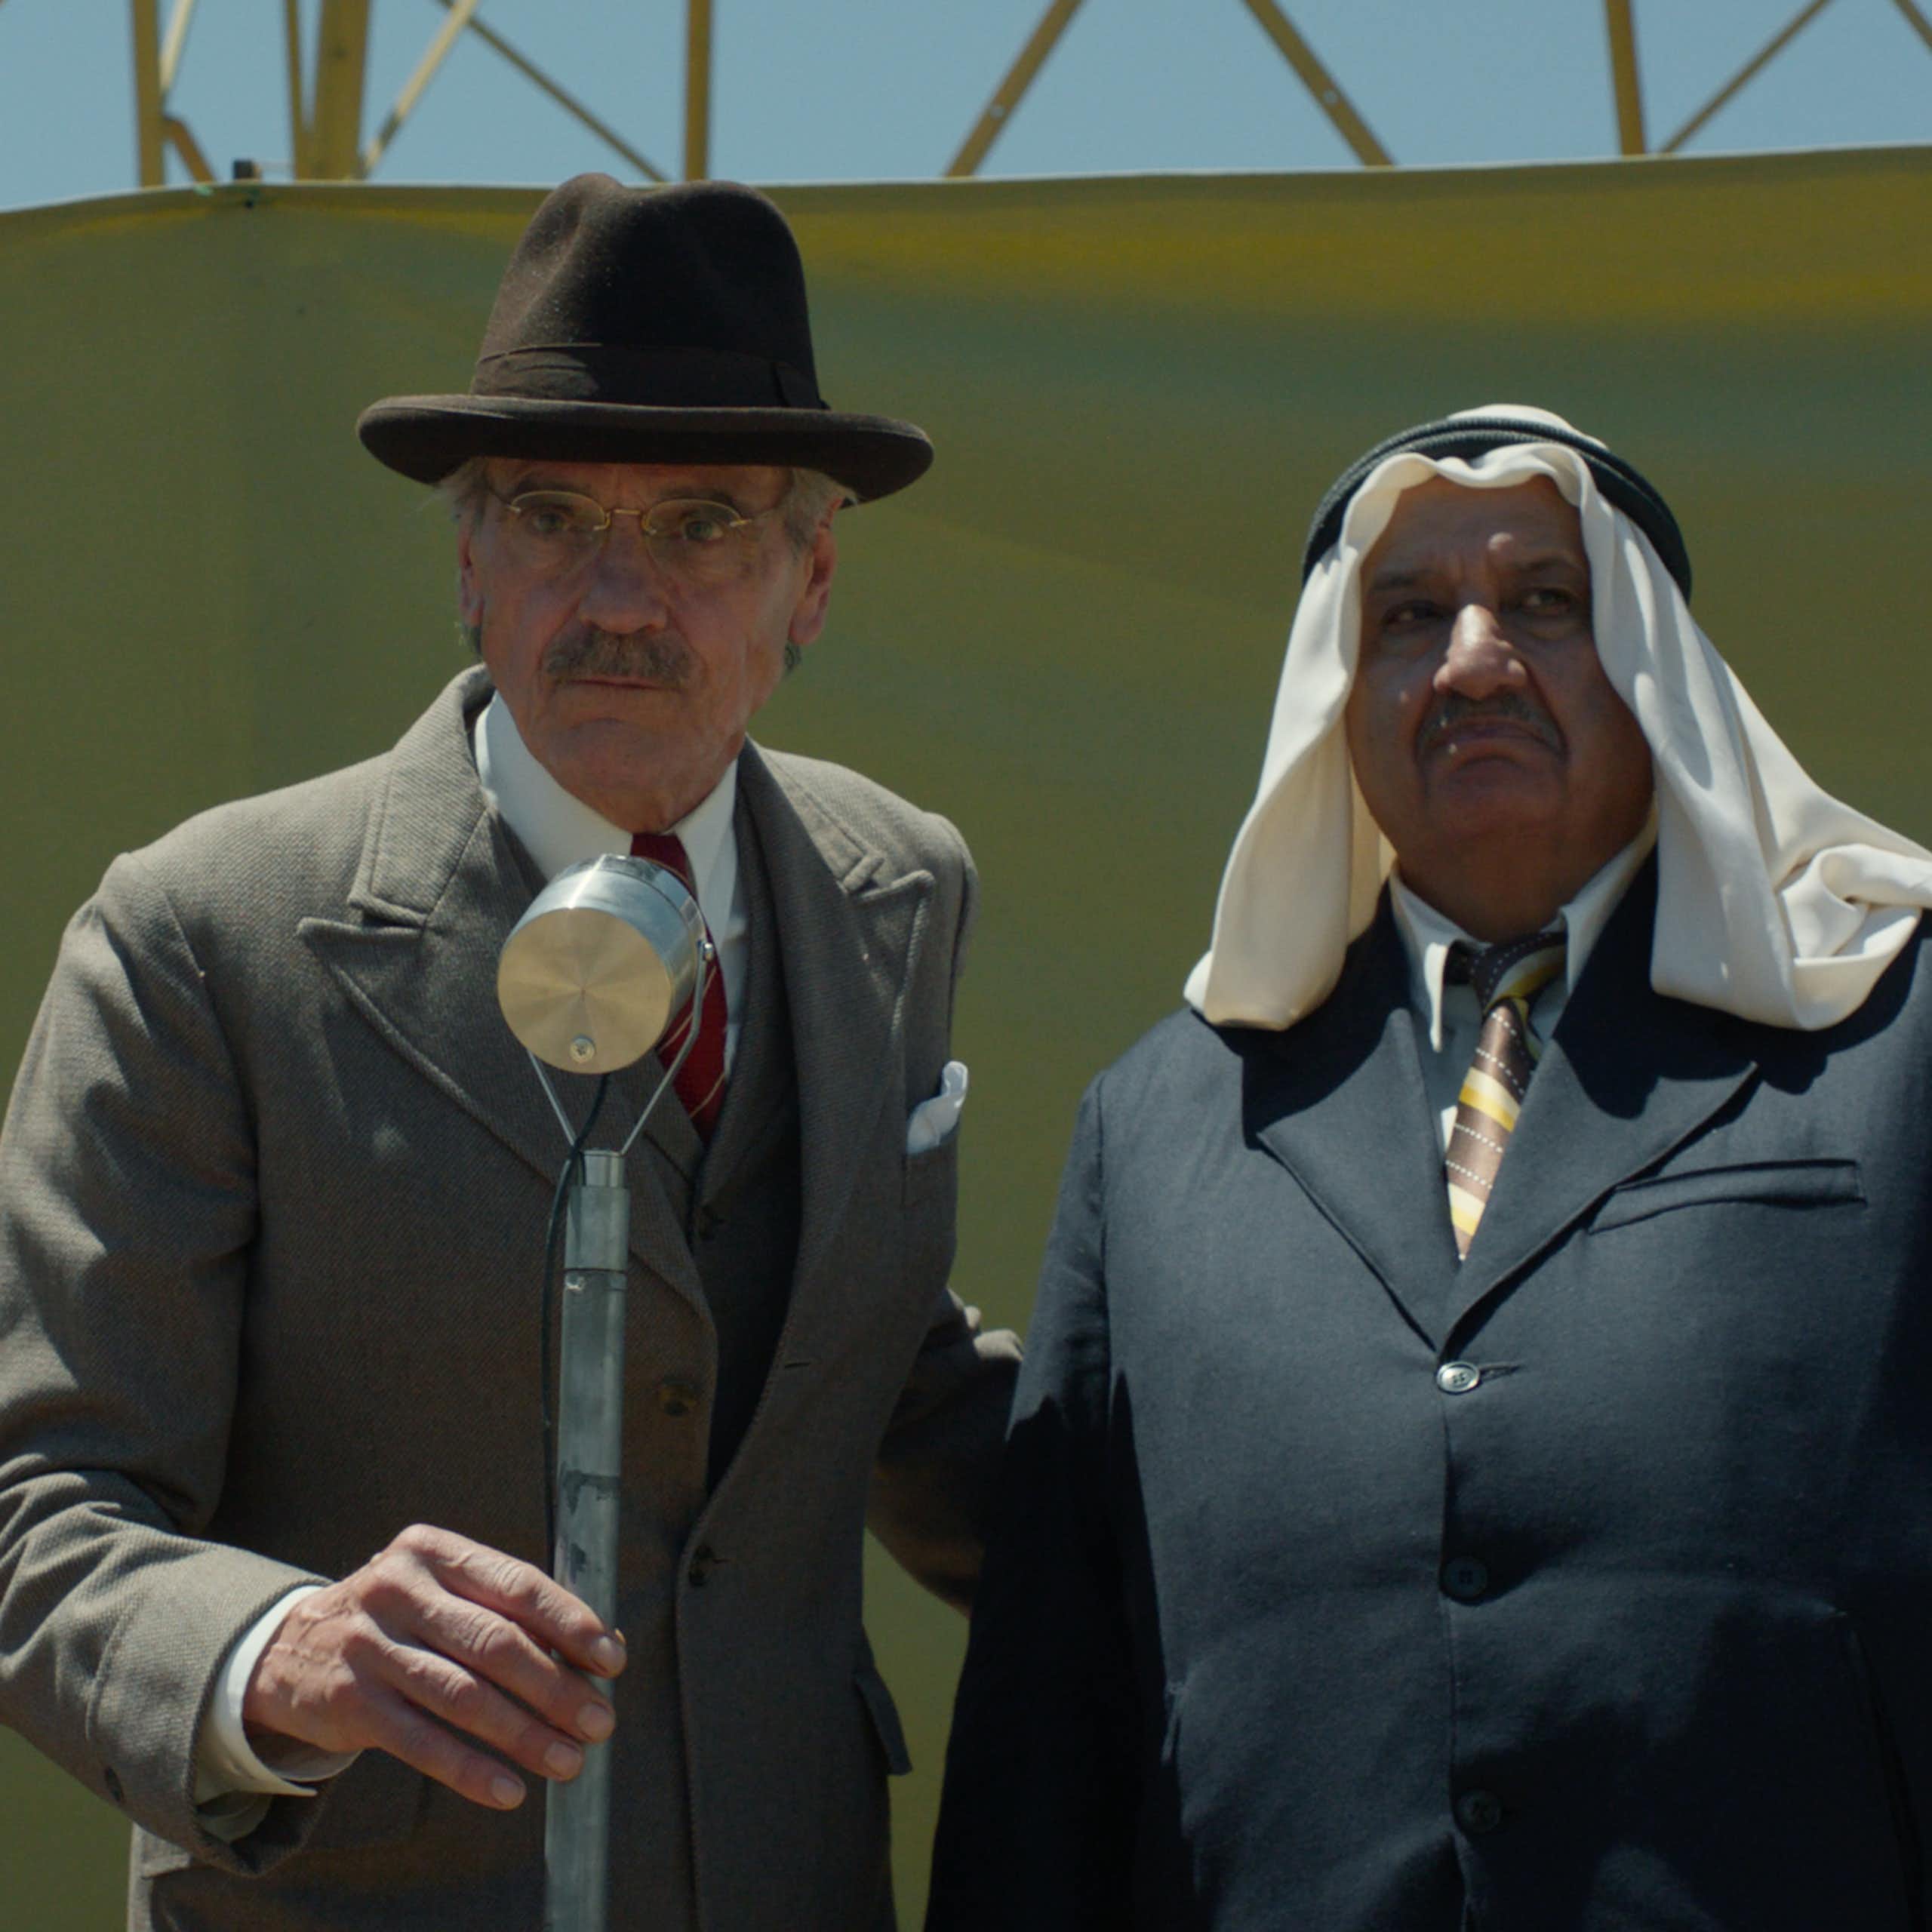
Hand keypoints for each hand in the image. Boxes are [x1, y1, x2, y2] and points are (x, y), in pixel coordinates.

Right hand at [242, 1523, 624, 1811]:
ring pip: (463, 1696)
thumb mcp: (444, 1592)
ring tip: (568, 1761)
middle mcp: (400, 1590)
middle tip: (600, 1722)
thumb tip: (604, 1647)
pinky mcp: (351, 1701)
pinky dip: (470, 1769)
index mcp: (435, 1552)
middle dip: (556, 1686)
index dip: (570, 1623)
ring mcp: (371, 1646)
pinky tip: (510, 1790)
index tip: (611, 1660)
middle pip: (495, 1643)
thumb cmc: (401, 1618)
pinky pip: (421, 1742)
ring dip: (524, 1734)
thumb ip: (510, 1611)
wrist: (291, 1648)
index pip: (517, 1583)